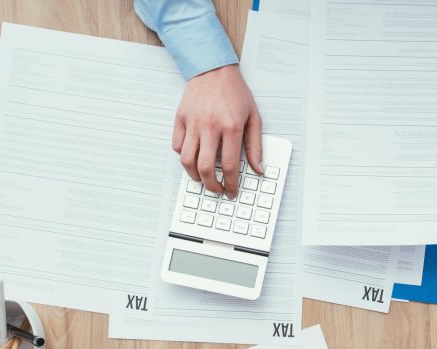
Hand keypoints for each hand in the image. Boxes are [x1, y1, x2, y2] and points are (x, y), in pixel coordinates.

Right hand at [174, 64, 262, 198]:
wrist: (214, 69)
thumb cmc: (235, 93)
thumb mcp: (254, 118)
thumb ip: (256, 146)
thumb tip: (258, 169)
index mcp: (231, 127)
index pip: (228, 165)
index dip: (231, 184)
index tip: (231, 191)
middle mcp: (210, 126)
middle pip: (205, 168)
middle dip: (211, 186)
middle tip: (217, 190)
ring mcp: (193, 122)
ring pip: (187, 160)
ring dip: (194, 176)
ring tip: (203, 179)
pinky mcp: (180, 118)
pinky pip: (177, 146)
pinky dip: (184, 157)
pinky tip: (193, 158)